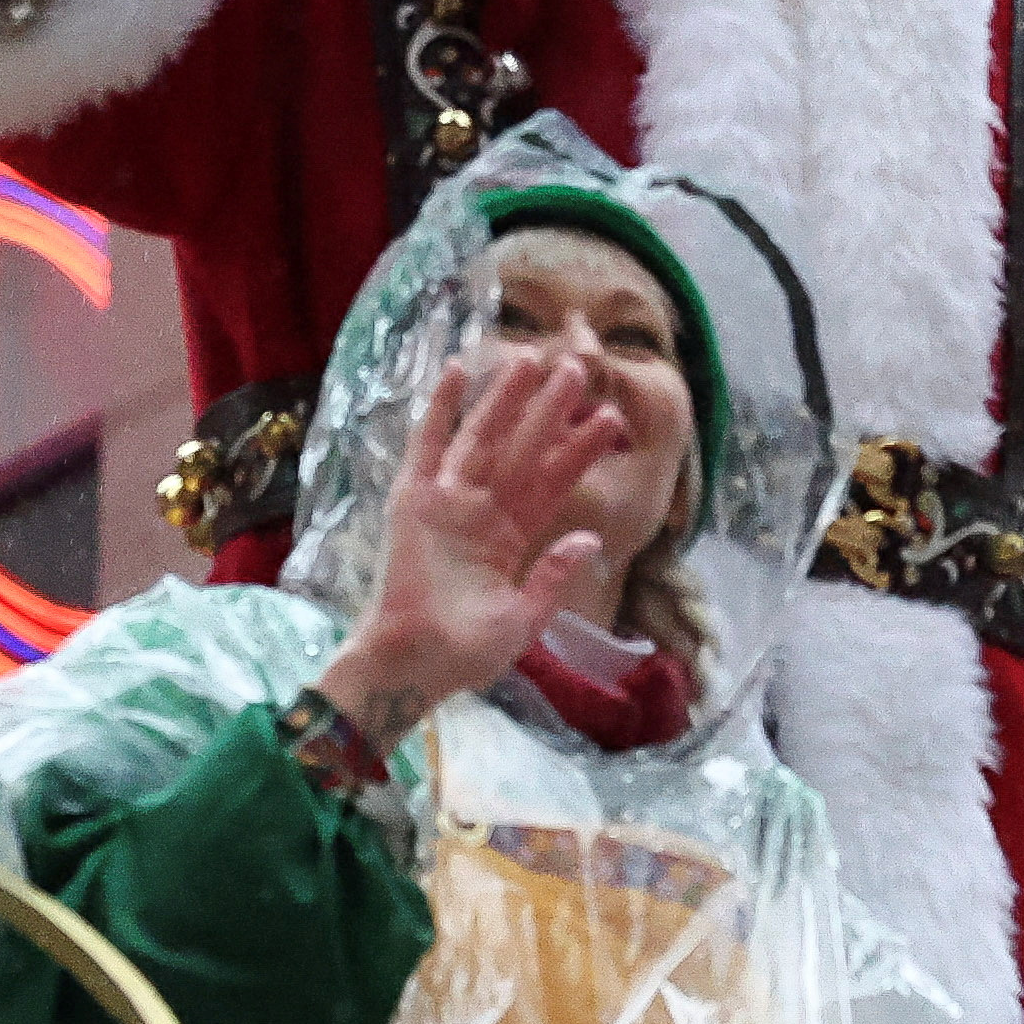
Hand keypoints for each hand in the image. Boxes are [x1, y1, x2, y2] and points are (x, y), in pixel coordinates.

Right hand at [312, 347, 633, 742]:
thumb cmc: (464, 655)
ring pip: (484, 437)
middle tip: (577, 367)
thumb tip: (590, 539)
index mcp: (508, 539)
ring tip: (532, 358)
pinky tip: (458, 370)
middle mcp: (481, 511)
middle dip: (549, 411)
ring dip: (506, 399)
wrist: (413, 665)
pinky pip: (428, 445)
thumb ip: (552, 577)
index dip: (579, 450)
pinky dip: (440, 409)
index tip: (609, 418)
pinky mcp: (415, 500)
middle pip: (522, 449)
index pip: (552, 482)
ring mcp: (448, 502)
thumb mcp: (524, 621)